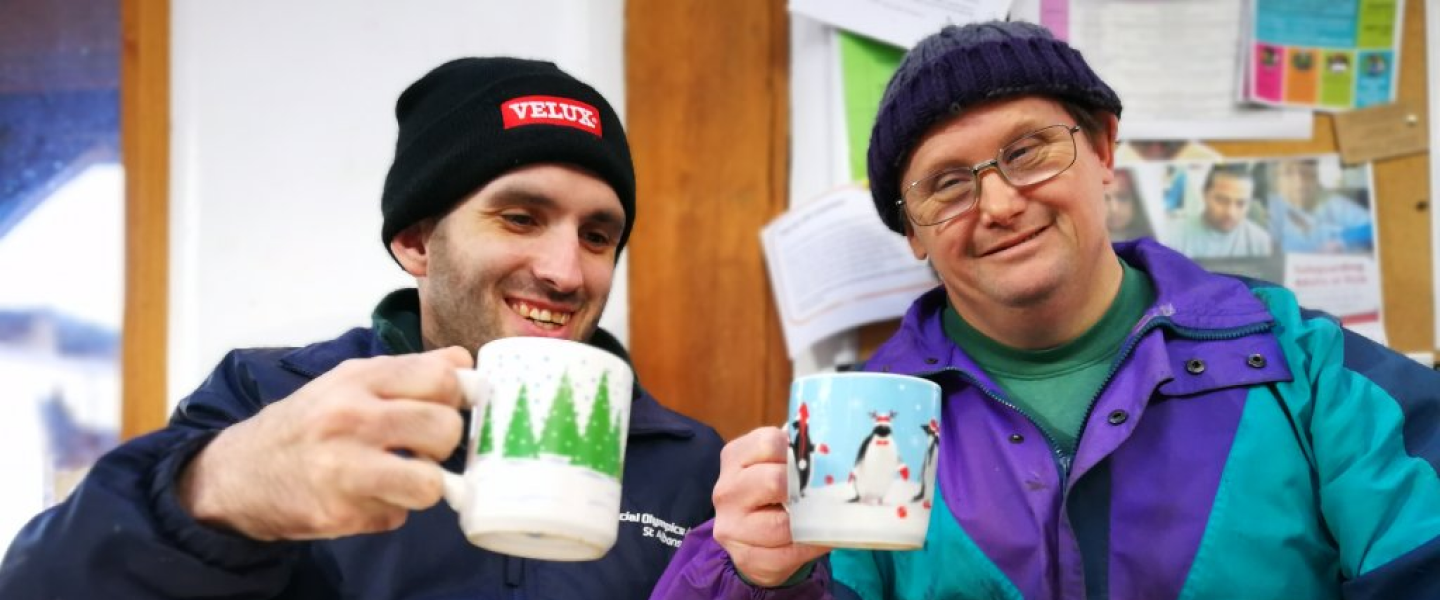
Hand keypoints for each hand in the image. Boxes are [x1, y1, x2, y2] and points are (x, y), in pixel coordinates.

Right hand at [177, 346, 472, 540]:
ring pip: (431, 483)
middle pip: (445, 429)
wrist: (240, 473)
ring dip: (423, 484)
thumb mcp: (351, 382)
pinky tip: (365, 496)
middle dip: (443, 444)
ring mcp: (345, 468)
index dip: (457, 396)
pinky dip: (390, 509)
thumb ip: (409, 371)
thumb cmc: (309, 424)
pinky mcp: (340, 512)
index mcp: (359, 379)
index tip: (450, 407)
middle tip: (422, 447)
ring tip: (402, 475)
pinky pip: (398, 515)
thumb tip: (465, 364)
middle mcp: (351, 418)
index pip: (442, 377)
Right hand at [712, 427, 830, 586]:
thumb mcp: (773, 463)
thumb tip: (835, 455)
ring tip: (826, 517)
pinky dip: (811, 546)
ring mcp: (732, 527)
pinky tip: (819, 538)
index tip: (809, 464)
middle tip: (819, 492)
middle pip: (774, 481)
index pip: (769, 443)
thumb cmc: (768, 491)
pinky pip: (789, 554)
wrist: (747, 534)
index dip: (797, 453)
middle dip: (803, 488)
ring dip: (812, 523)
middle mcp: (727, 490)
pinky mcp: (746, 558)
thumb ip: (794, 455)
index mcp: (734, 457)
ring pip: (783, 525)